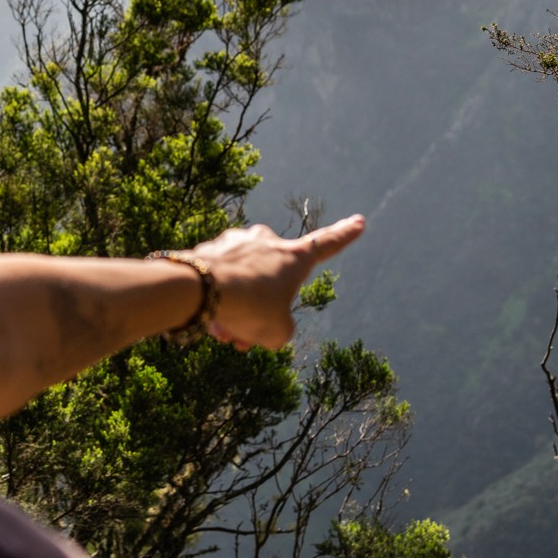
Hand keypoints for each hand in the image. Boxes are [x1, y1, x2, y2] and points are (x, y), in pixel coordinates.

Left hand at [190, 216, 365, 349]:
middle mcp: (266, 241)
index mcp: (293, 257)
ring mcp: (235, 242)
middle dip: (262, 309)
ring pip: (242, 283)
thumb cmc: (248, 308)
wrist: (198, 289)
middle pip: (271, 281)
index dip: (345, 236)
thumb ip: (279, 328)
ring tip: (224, 333)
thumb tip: (261, 323)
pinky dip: (216, 300)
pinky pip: (219, 279)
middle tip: (247, 336)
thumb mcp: (277, 332)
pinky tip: (205, 319)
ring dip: (236, 310)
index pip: (327, 245)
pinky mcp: (208, 249)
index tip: (359, 222)